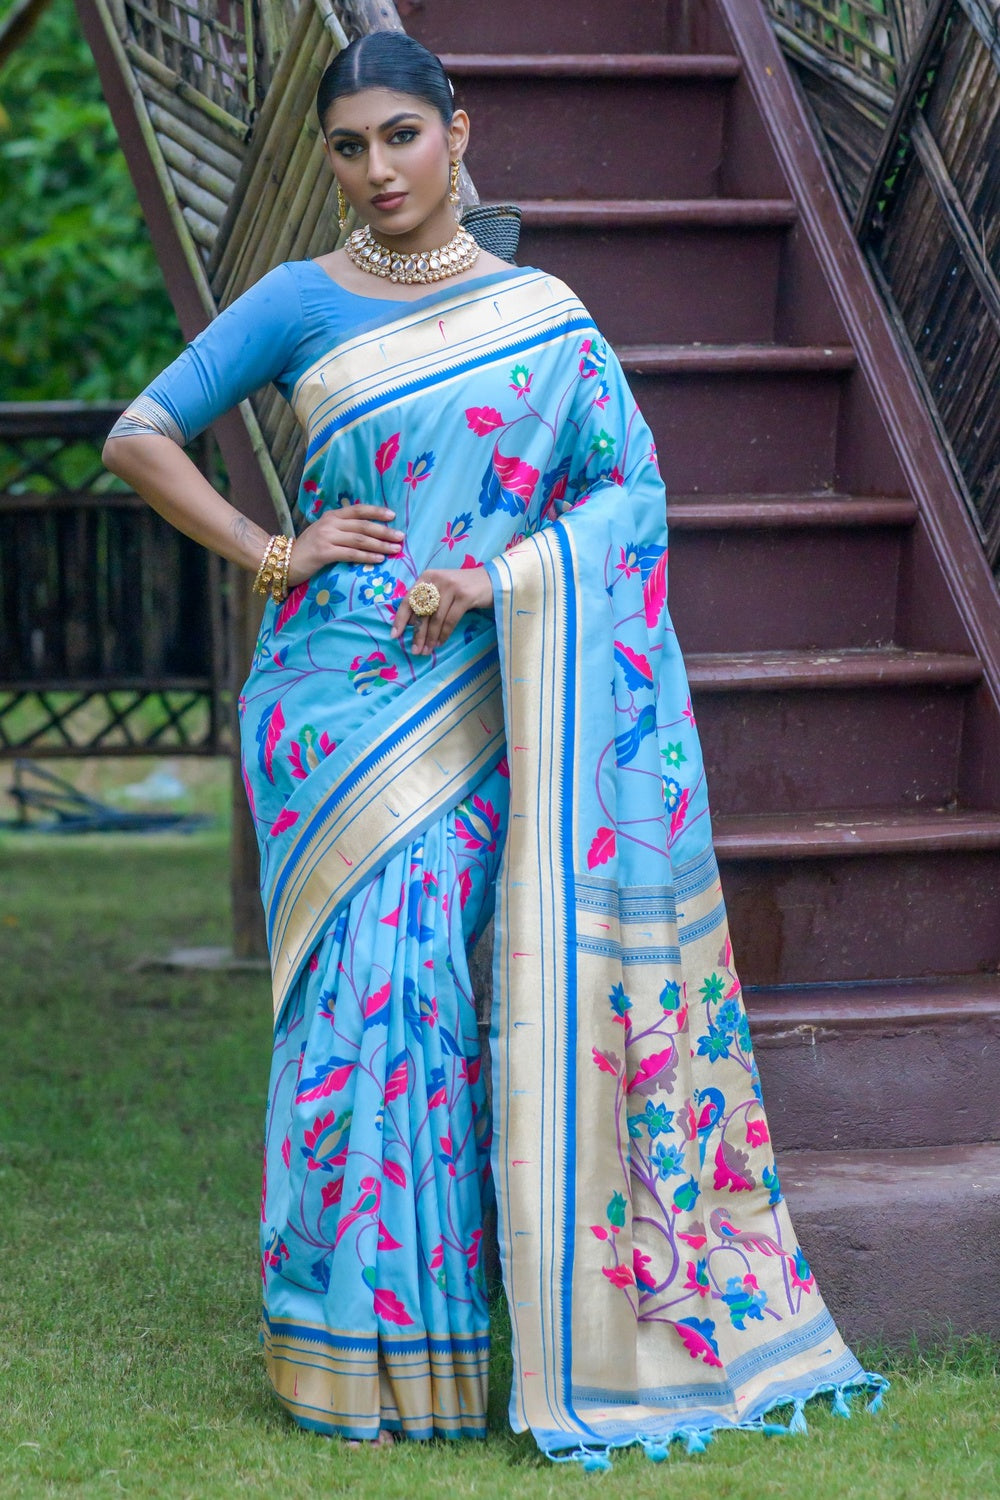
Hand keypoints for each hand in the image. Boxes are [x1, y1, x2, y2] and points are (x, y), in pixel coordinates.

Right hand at [286, 506, 402, 585]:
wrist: (283, 561)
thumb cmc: (307, 550)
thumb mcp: (324, 533)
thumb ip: (342, 530)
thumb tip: (367, 532)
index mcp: (332, 516)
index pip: (358, 510)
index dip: (376, 512)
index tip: (393, 516)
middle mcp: (330, 523)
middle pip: (363, 525)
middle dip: (384, 531)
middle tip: (401, 537)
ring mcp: (326, 537)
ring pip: (359, 539)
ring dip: (380, 545)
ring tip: (395, 549)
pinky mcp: (324, 553)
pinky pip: (350, 554)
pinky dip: (367, 556)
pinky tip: (378, 559)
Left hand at [391, 567, 492, 655]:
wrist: (492, 580)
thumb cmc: (463, 587)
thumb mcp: (442, 589)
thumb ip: (427, 601)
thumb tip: (411, 624)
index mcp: (427, 577)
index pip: (409, 599)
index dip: (401, 619)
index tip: (394, 636)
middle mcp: (437, 580)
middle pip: (422, 612)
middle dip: (417, 634)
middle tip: (415, 651)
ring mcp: (451, 587)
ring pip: (436, 618)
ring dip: (430, 637)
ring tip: (427, 650)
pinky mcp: (464, 596)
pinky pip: (450, 620)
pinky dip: (444, 634)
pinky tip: (440, 643)